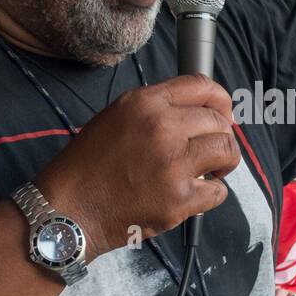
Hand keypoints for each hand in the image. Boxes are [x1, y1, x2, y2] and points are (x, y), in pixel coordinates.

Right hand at [35, 75, 239, 259]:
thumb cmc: (88, 166)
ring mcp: (173, 163)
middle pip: (219, 121)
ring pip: (227, 151)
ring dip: (224, 163)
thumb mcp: (116, 117)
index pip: (202, 86)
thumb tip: (200, 114)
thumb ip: (156, 110)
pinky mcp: (179, 199)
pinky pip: (219, 191)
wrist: (68, 209)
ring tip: (210, 172)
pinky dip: (212, 195)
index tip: (224, 115)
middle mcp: (162, 127)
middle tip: (211, 153)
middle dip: (222, 136)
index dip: (221, 101)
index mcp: (145, 103)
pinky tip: (194, 196)